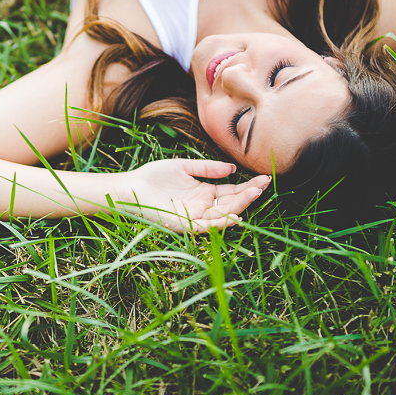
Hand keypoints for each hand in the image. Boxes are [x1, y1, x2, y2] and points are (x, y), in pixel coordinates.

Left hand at [119, 159, 270, 232]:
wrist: (130, 187)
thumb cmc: (153, 177)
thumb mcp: (184, 167)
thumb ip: (207, 168)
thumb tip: (232, 168)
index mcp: (204, 194)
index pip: (232, 192)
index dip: (248, 185)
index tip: (264, 177)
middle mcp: (202, 207)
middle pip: (232, 203)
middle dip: (249, 194)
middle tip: (265, 184)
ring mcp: (195, 217)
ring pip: (223, 215)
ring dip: (241, 206)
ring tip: (255, 193)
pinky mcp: (185, 226)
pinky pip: (207, 227)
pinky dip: (222, 223)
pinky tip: (235, 215)